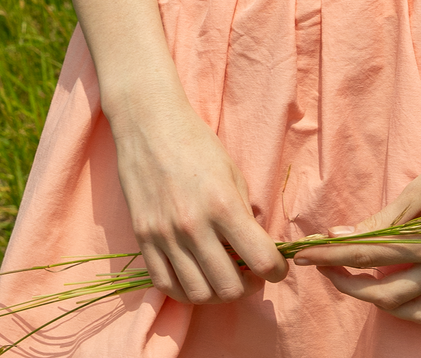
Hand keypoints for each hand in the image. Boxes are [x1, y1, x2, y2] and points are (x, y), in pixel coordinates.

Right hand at [109, 91, 287, 303]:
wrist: (149, 126)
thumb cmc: (197, 143)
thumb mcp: (232, 172)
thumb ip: (244, 212)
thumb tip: (256, 245)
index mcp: (223, 205)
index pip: (260, 259)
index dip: (276, 271)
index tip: (277, 268)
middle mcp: (194, 226)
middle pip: (229, 288)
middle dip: (248, 287)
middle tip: (252, 275)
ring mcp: (165, 236)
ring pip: (198, 294)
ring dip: (217, 294)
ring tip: (224, 278)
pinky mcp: (143, 239)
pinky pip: (165, 285)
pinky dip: (184, 291)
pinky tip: (196, 277)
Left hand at [293, 110, 420, 323]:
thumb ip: (383, 220)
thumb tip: (342, 235)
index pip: (372, 257)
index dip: (334, 257)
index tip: (306, 254)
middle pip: (389, 293)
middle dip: (350, 284)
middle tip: (327, 267)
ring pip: (418, 311)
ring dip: (383, 303)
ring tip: (359, 282)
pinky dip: (420, 310)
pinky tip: (403, 295)